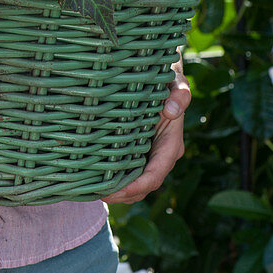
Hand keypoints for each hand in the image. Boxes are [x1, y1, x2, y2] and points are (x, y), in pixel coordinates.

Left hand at [104, 55, 190, 204]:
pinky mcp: (140, 153)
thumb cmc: (167, 80)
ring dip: (118, 192)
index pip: (156, 174)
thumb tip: (172, 110)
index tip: (116, 191)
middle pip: (144, 186)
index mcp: (172, 144)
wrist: (163, 78)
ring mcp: (151, 156)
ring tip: (93, 191)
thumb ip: (179, 94)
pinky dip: (116, 181)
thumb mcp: (175, 82)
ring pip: (137, 185)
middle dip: (123, 195)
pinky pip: (130, 174)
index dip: (136, 186)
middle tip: (96, 194)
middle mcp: (163, 155)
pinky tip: (97, 180)